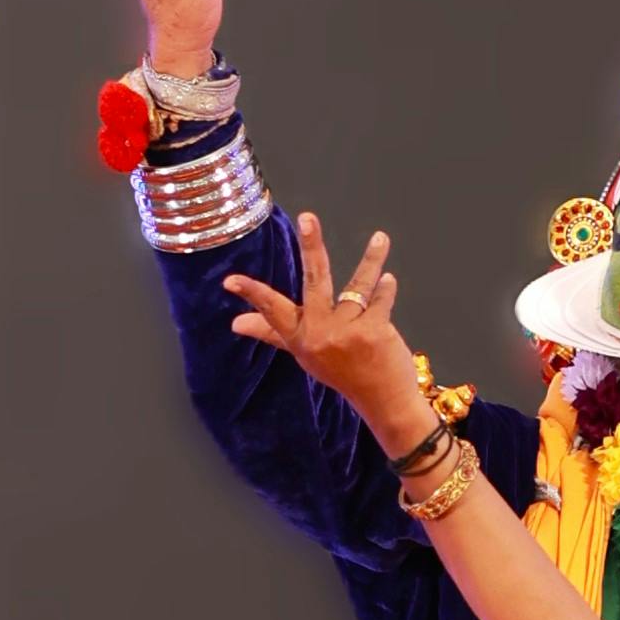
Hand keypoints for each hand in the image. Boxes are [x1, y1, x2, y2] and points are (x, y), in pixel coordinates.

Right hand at [226, 213, 427, 446]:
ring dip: (371, 261)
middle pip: (314, 282)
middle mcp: (320, 334)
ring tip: (380, 238)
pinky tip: (388, 280)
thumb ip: (273, 333)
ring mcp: (348, 332)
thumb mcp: (304, 353)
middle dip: (311, 248)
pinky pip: (379, 299)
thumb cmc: (340, 372)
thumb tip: (235, 323)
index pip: (272, 310)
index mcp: (301, 337)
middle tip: (307, 218)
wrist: (382, 400)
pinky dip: (385, 289)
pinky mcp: (374, 331)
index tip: (231, 281)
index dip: (252, 295)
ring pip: (358, 287)